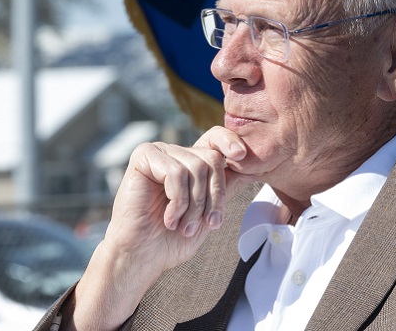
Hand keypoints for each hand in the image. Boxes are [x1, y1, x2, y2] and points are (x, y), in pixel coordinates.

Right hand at [65, 127, 247, 329]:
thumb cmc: (172, 239)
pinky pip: (176, 172)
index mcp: (191, 162)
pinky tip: (168, 219)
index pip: (216, 138)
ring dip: (194, 205)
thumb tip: (253, 169)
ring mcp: (159, 152)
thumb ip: (226, 188)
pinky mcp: (144, 157)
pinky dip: (177, 201)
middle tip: (205, 224)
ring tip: (184, 226)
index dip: (230, 141)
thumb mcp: (209, 212)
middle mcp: (175, 153)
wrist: (142, 257)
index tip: (241, 156)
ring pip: (196, 167)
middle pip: (212, 159)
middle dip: (213, 196)